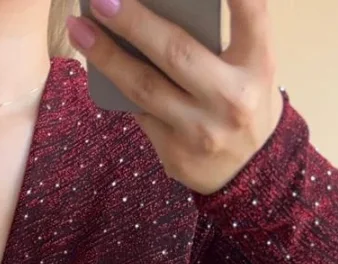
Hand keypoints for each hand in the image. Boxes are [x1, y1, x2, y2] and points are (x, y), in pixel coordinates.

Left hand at [65, 0, 284, 194]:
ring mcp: (200, 130)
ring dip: (106, 56)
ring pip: (144, 88)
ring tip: (79, 29)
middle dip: (133, 22)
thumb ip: (213, 38)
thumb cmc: (242, 98)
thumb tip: (151, 10)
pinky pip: (138, 113)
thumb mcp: (248, 64)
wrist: (251, 172)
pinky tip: (97, 62)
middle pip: (175, 53)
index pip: (250, 12)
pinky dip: (116, 85)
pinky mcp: (175, 154)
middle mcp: (231, 97)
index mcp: (258, 63)